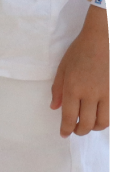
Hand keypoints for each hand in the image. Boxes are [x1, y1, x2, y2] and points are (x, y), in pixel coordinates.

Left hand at [50, 5, 108, 136]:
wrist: (104, 37)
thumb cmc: (81, 51)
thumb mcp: (63, 68)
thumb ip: (58, 89)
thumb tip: (55, 108)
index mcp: (73, 88)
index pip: (69, 117)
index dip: (66, 129)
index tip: (64, 134)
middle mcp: (91, 93)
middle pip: (87, 123)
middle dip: (80, 131)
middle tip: (76, 130)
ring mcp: (107, 93)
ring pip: (103, 122)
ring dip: (95, 127)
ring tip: (89, 124)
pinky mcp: (116, 91)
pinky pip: (113, 112)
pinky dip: (107, 118)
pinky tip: (101, 116)